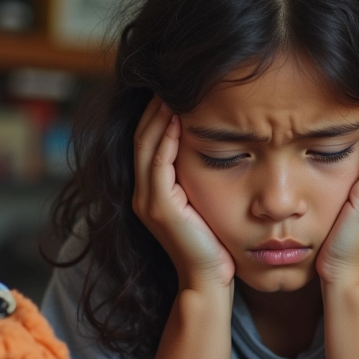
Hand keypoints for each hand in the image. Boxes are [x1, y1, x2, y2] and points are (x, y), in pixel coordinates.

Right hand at [132, 95, 234, 291]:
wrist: (209, 281)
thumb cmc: (213, 243)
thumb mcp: (203, 202)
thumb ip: (198, 177)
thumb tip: (216, 143)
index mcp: (152, 191)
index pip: (148, 140)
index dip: (157, 112)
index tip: (174, 87)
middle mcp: (143, 193)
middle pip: (142, 136)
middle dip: (155, 106)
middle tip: (170, 78)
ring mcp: (148, 200)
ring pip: (147, 145)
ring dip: (159, 115)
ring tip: (173, 89)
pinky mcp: (160, 208)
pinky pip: (159, 163)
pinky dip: (167, 137)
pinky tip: (180, 118)